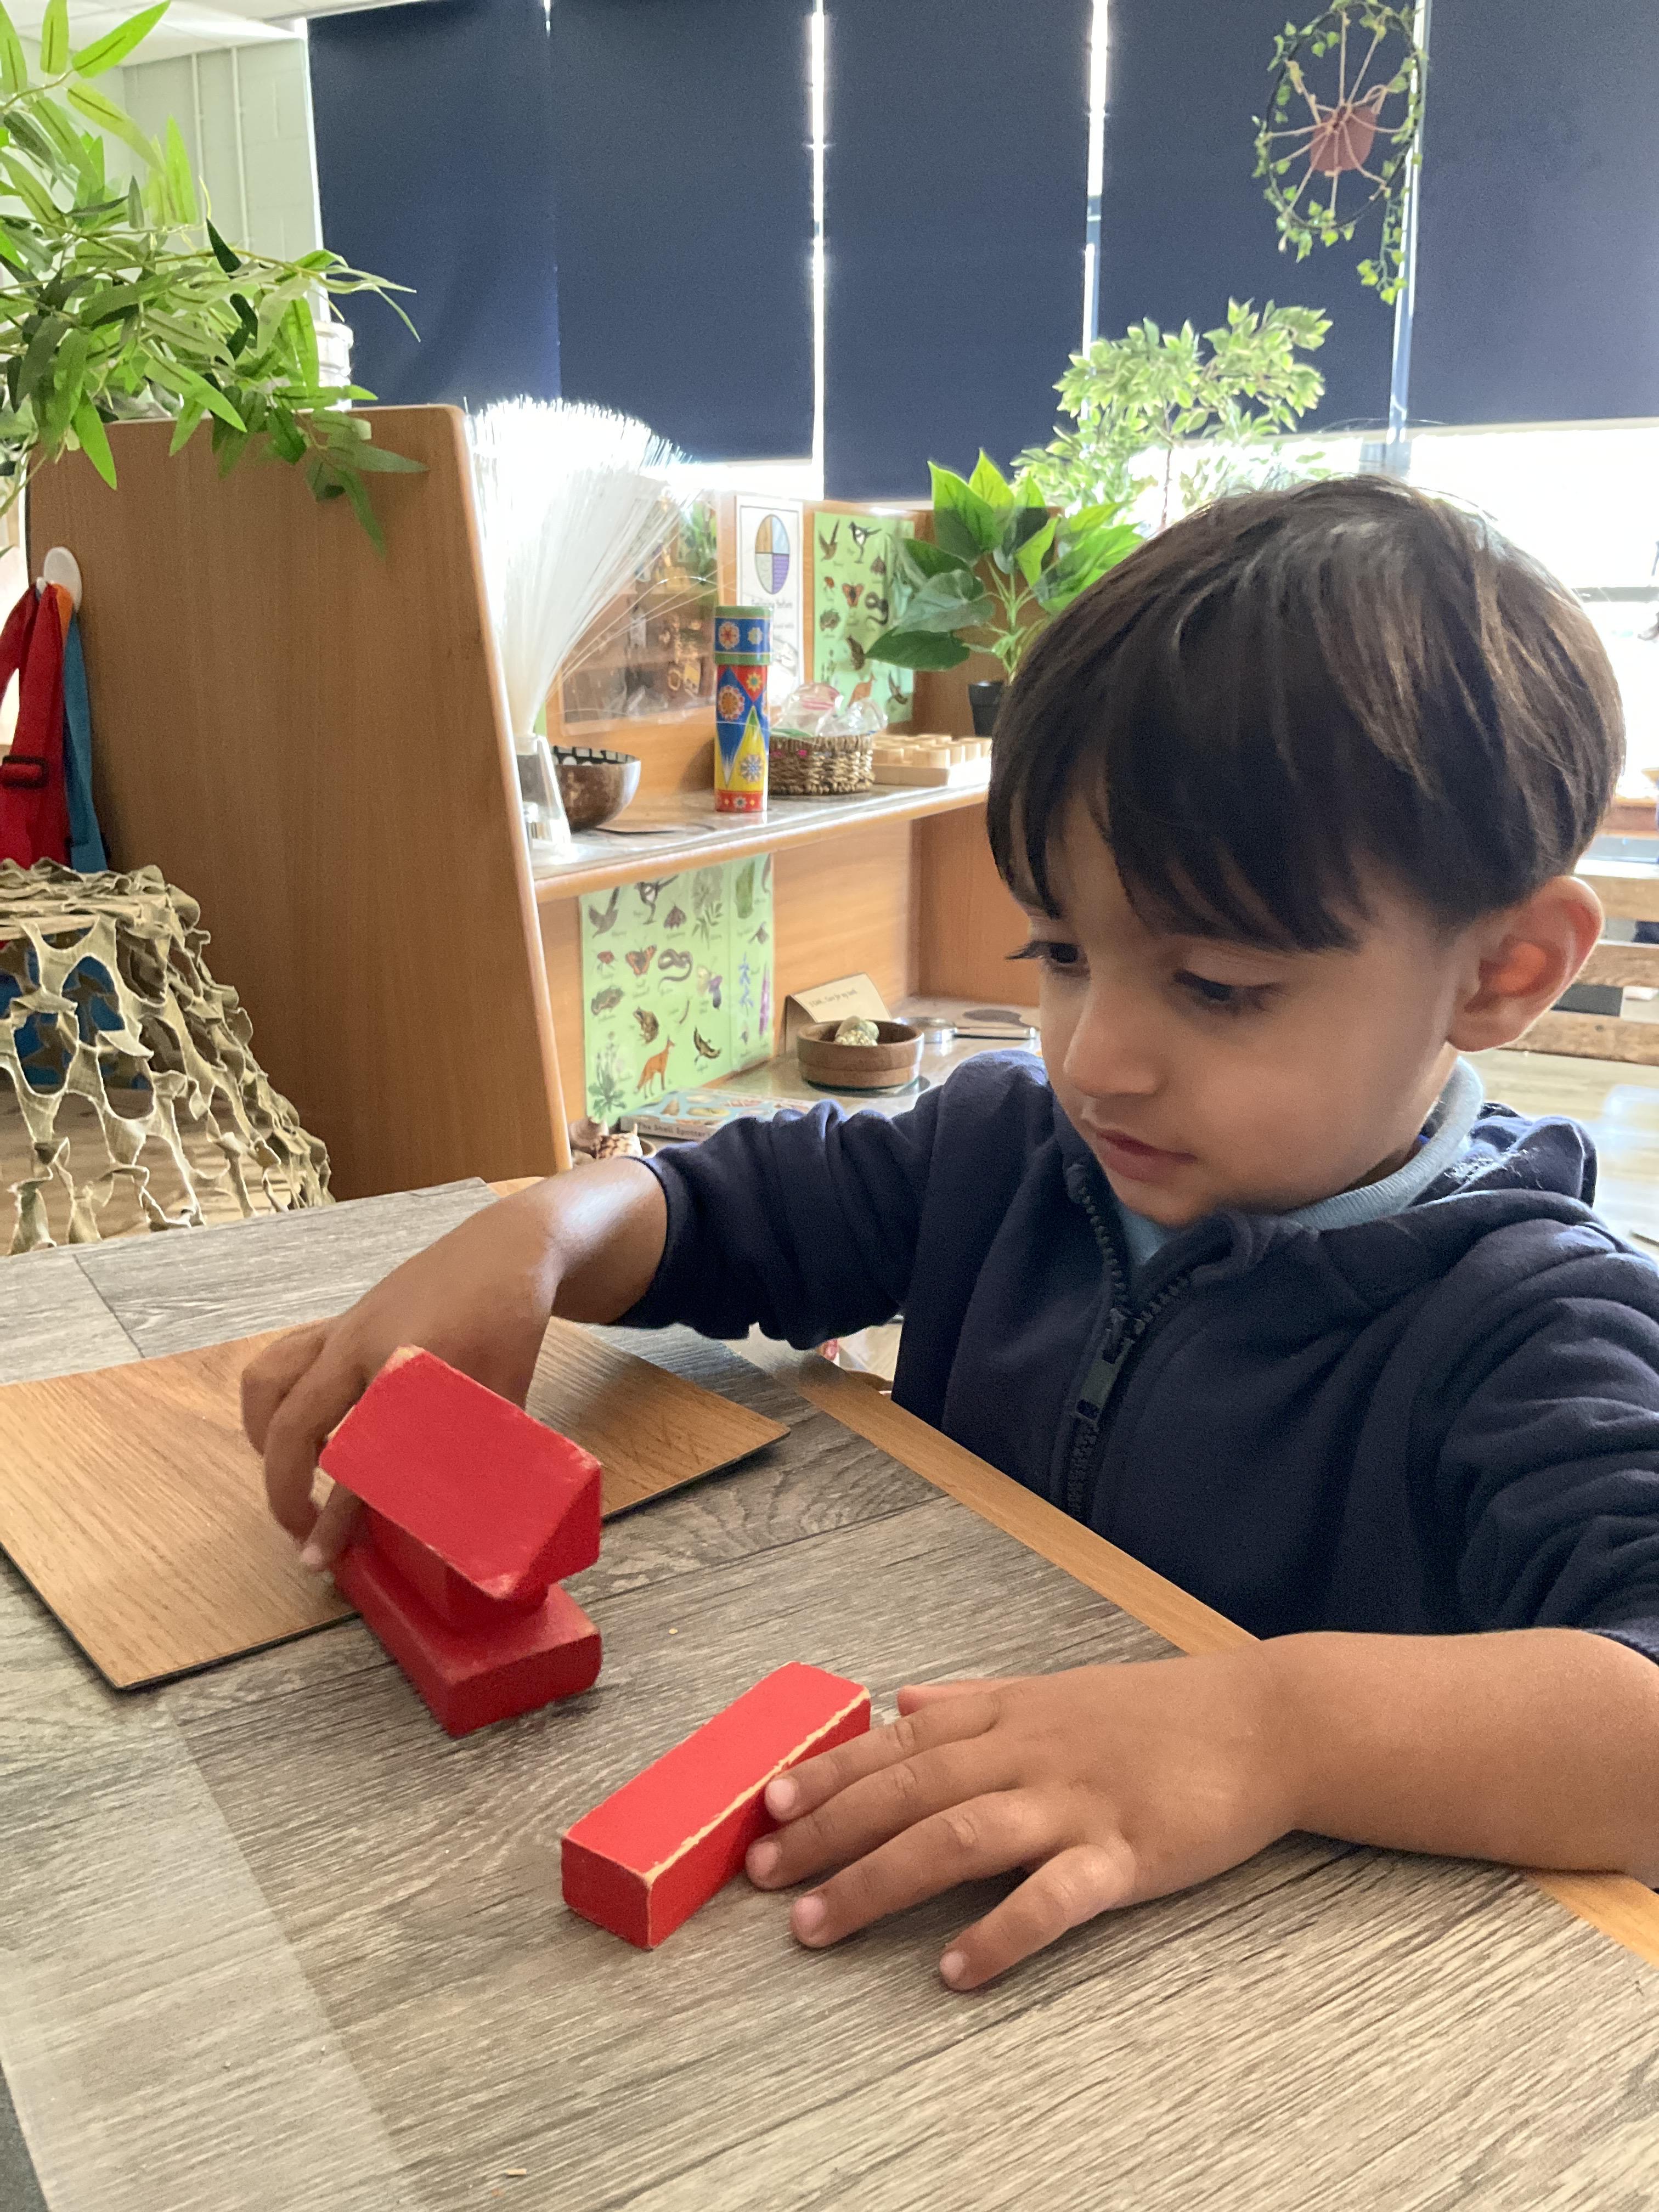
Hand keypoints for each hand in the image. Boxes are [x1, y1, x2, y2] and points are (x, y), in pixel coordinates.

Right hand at [242, 1187, 563, 1563]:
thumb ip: (482, 1464)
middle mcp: (357, 1344)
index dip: (337, 1517)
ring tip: (290, 1477)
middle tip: (302, 1532)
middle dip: (284, 1485)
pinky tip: (311, 1431)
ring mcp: (342, 1327)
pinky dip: (280, 1400)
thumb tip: (472, 1541)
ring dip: (266, 1434)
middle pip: (292, 1420)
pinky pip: (286, 1360)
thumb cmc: (508, 1324)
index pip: (358, 1457)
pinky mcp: (340, 1319)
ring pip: (270, 1379)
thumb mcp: (505, 1398)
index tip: (322, 1559)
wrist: (505, 1249)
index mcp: (403, 1366)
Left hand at [745, 1655, 1294, 1987]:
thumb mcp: (1058, 1689)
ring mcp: (1074, 1802)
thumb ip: (978, 1697)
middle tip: (761, 1873)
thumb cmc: (1160, 1712)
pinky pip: (1051, 1897)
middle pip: (908, 1791)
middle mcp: (1028, 1752)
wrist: (1268, 1722)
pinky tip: (953, 1969)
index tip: (769, 1801)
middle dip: (827, 1832)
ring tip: (816, 1925)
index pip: (900, 1742)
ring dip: (877, 1881)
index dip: (831, 1772)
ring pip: (956, 1836)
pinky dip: (999, 1933)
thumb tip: (905, 1699)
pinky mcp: (1125, 1853)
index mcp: (1010, 1713)